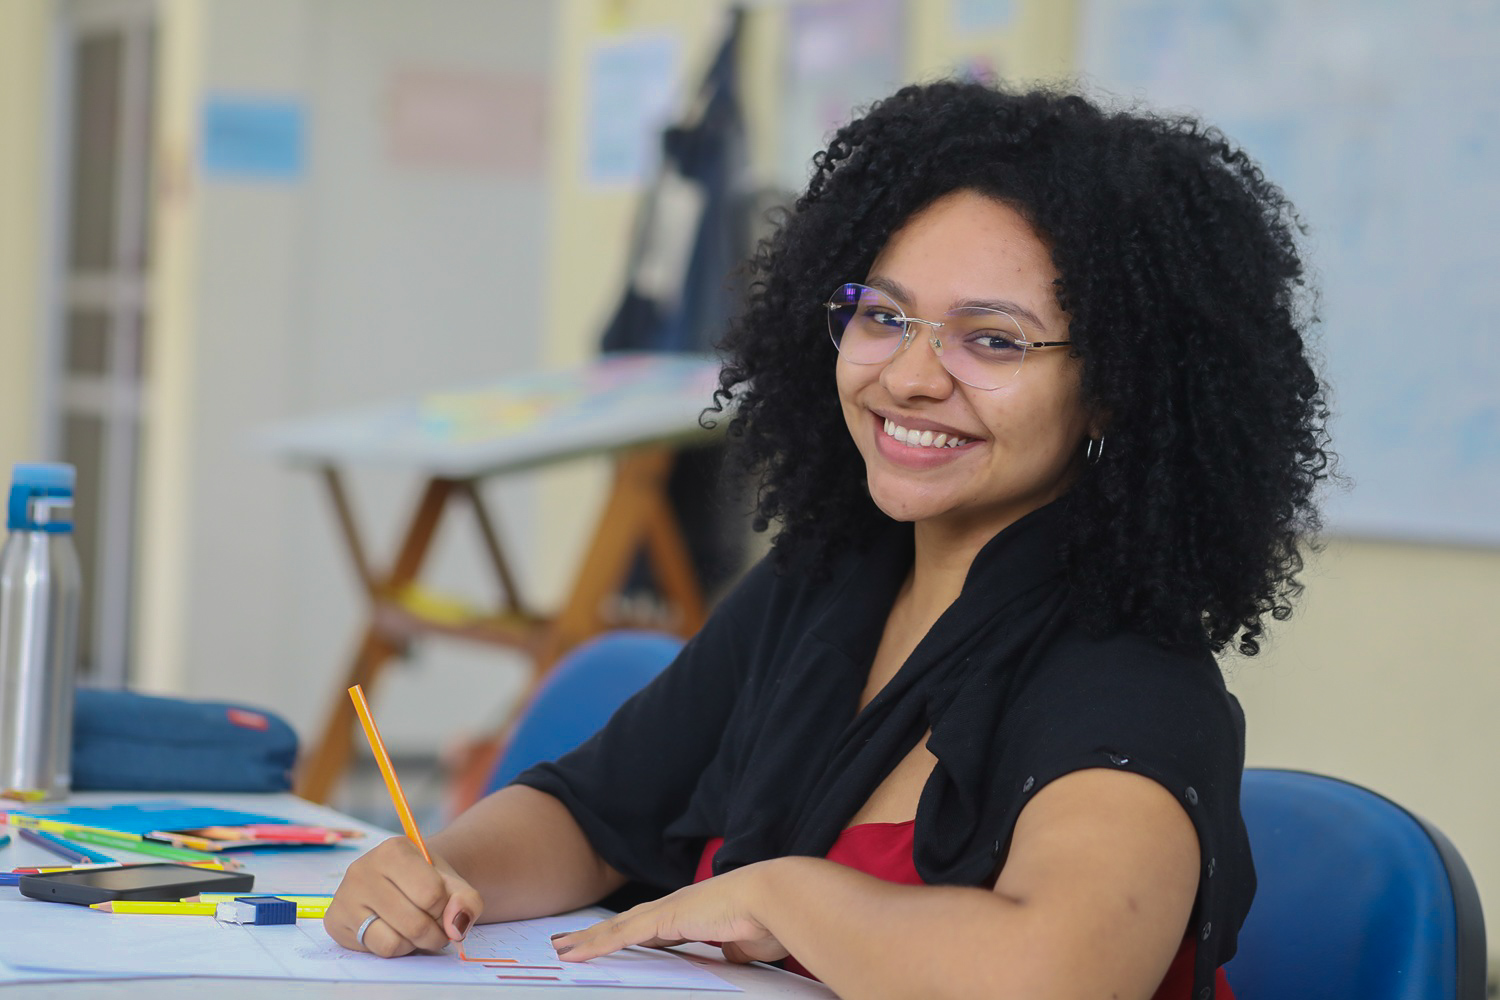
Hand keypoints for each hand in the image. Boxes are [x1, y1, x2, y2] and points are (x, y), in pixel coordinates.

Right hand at [325, 835, 483, 956]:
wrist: (399, 882)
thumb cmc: (426, 880)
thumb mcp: (453, 883)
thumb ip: (466, 901)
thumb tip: (457, 927)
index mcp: (394, 850)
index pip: (432, 894)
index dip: (446, 907)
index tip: (443, 902)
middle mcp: (363, 869)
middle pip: (415, 923)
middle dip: (435, 933)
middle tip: (436, 924)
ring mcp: (345, 896)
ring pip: (395, 941)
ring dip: (416, 943)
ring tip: (416, 927)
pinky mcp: (336, 922)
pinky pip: (378, 950)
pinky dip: (397, 948)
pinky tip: (395, 931)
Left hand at [549, 861, 789, 965]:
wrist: (778, 898)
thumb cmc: (772, 919)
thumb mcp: (747, 944)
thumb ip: (733, 949)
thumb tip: (731, 955)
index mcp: (697, 913)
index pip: (655, 928)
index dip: (632, 935)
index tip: (617, 942)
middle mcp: (678, 907)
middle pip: (628, 924)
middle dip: (599, 935)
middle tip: (570, 942)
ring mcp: (668, 910)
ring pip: (617, 928)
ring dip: (589, 939)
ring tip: (561, 948)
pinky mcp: (663, 917)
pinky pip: (621, 935)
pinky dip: (595, 944)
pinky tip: (574, 951)